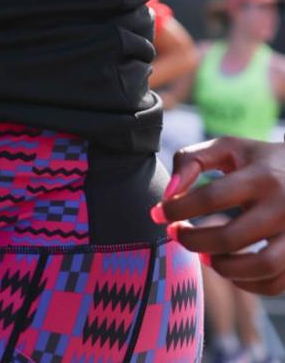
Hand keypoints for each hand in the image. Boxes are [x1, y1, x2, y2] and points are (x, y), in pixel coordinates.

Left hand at [159, 136, 284, 294]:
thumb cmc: (259, 160)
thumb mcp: (228, 148)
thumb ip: (192, 160)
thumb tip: (169, 194)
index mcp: (261, 175)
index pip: (211, 197)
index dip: (178, 209)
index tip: (160, 214)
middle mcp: (282, 206)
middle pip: (231, 237)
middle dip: (194, 241)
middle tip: (176, 235)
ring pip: (260, 267)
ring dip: (223, 268)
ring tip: (205, 257)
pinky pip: (275, 283)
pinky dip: (247, 284)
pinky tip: (229, 269)